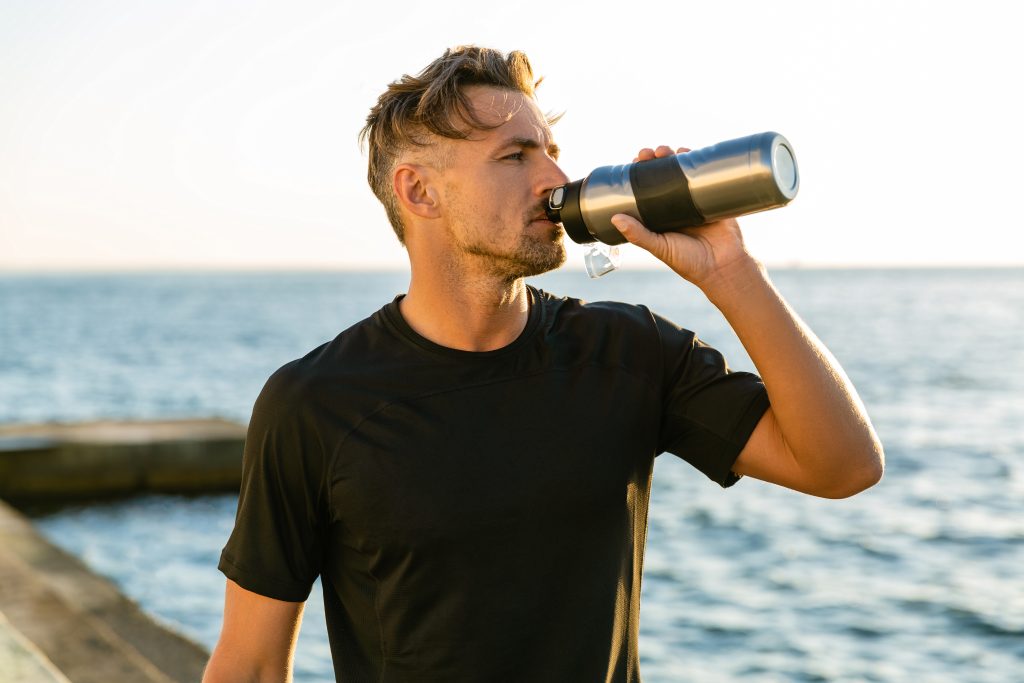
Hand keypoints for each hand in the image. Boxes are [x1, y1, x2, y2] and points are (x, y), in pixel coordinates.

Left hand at [611, 145, 756, 290]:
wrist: (723, 267)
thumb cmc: (689, 262)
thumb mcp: (659, 247)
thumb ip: (638, 234)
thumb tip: (614, 218)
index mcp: (660, 215)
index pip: (646, 188)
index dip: (639, 173)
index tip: (633, 162)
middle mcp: (676, 205)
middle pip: (663, 174)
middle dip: (655, 160)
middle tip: (648, 153)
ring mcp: (694, 199)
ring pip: (682, 171)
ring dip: (673, 156)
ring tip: (666, 150)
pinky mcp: (712, 197)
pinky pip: (704, 175)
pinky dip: (697, 161)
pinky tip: (688, 152)